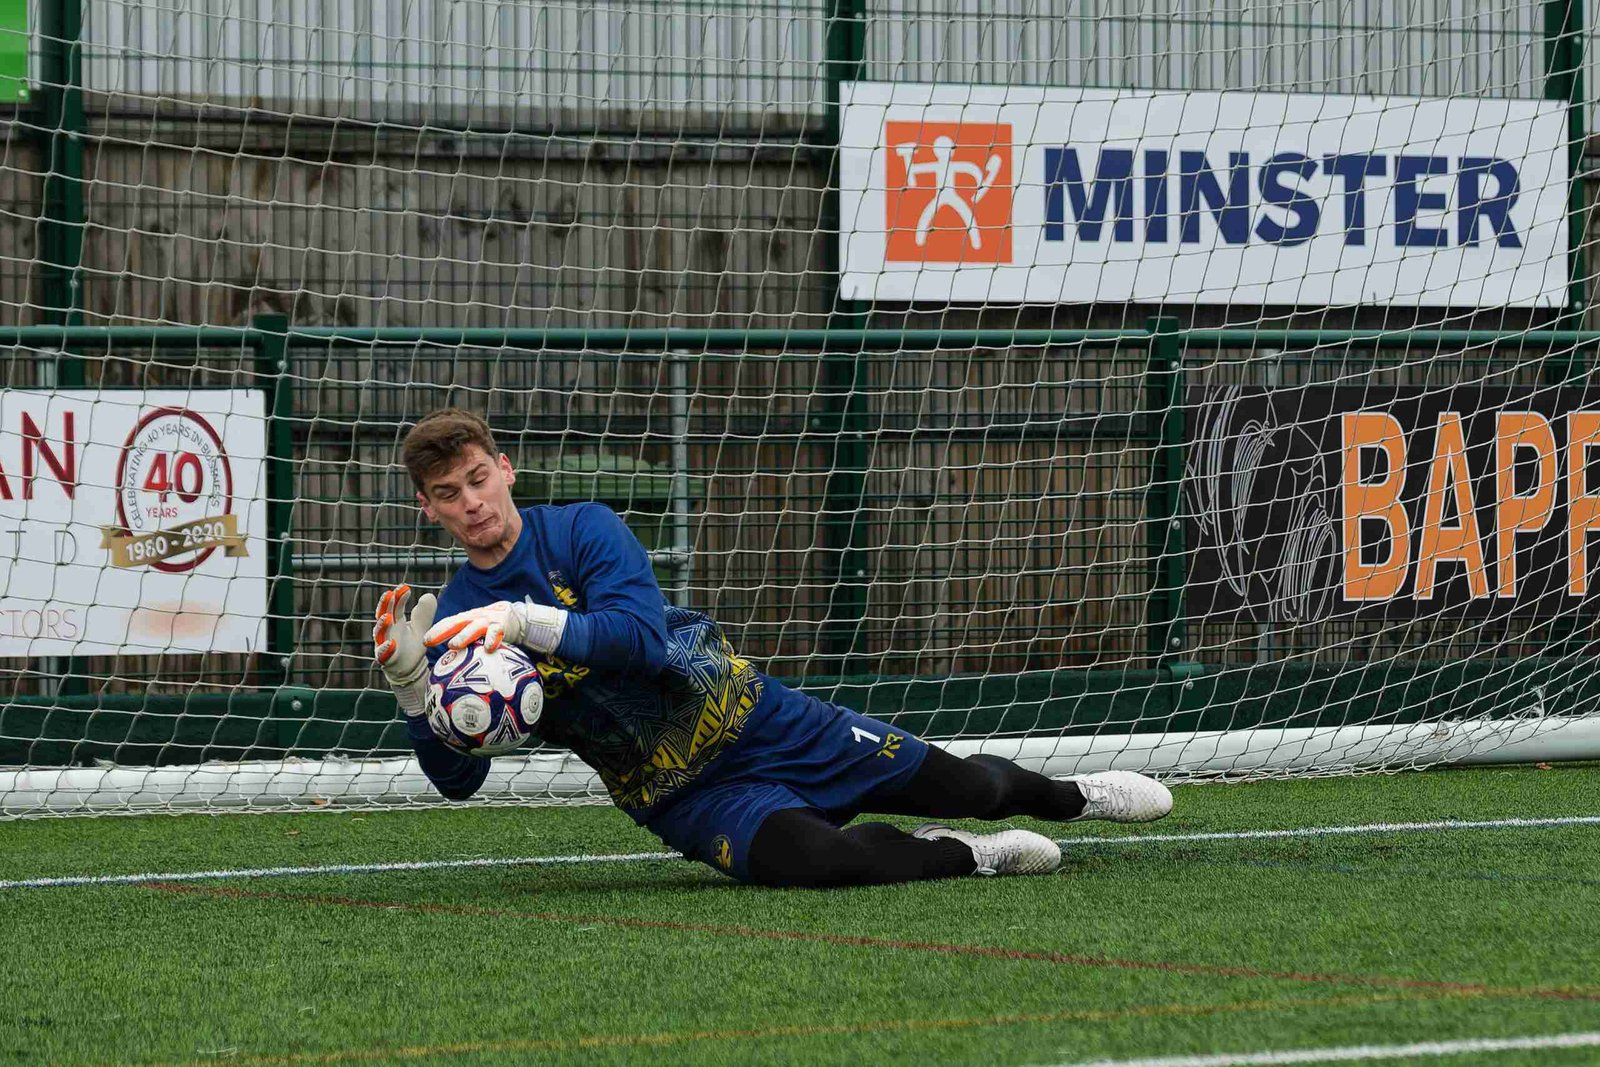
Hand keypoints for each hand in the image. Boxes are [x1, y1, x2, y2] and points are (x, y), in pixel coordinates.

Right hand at [373, 584, 437, 687]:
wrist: (410, 668)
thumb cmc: (412, 644)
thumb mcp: (421, 627)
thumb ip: (424, 613)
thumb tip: (429, 595)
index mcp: (395, 621)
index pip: (395, 606)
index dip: (398, 597)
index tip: (404, 587)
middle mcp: (387, 631)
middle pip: (383, 615)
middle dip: (386, 605)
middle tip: (390, 594)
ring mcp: (384, 644)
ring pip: (380, 633)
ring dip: (382, 625)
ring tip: (388, 617)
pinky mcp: (385, 659)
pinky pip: (383, 654)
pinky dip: (386, 649)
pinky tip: (391, 643)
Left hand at [425, 599, 567, 654]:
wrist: (521, 618)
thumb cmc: (496, 630)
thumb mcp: (480, 634)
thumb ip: (468, 647)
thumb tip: (452, 669)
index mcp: (469, 620)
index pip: (449, 623)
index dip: (436, 631)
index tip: (425, 641)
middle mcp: (477, 618)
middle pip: (456, 622)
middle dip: (442, 630)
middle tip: (429, 641)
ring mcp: (490, 620)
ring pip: (474, 627)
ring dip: (464, 635)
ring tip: (454, 645)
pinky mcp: (503, 624)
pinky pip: (497, 632)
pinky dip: (492, 639)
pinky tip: (488, 649)